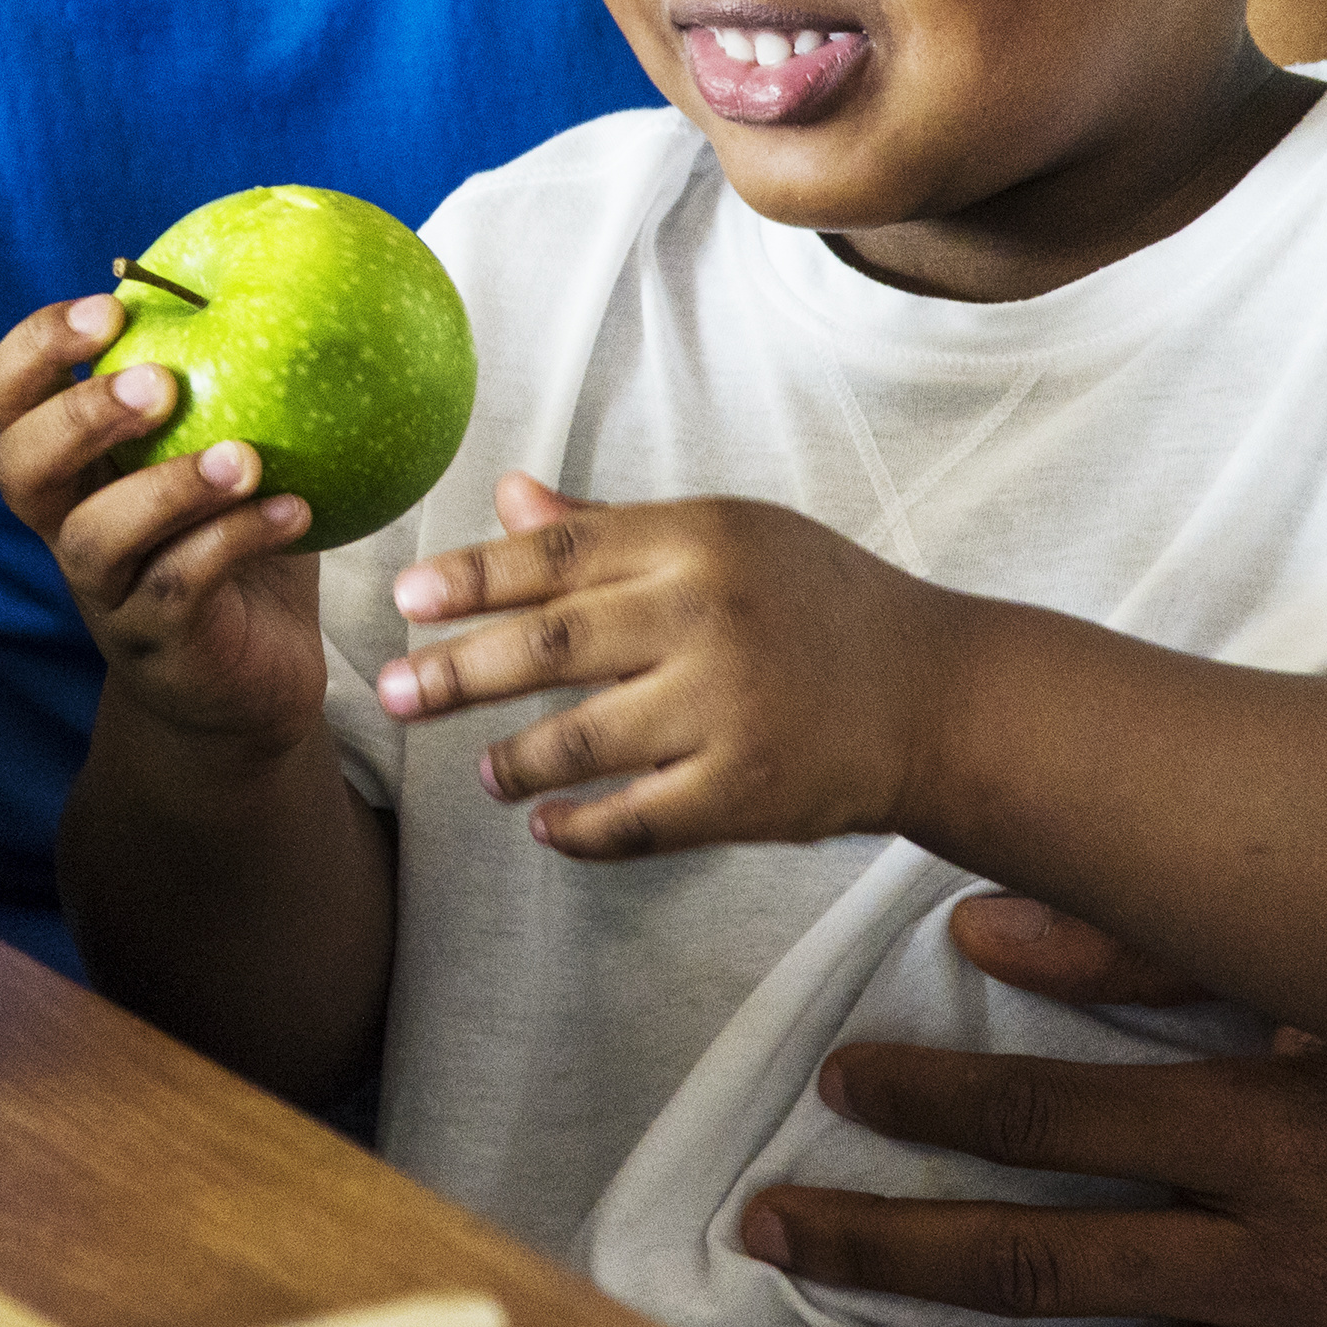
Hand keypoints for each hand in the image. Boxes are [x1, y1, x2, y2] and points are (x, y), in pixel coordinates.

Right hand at [0, 291, 326, 750]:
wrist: (250, 681)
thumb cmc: (239, 545)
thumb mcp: (232, 450)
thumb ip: (237, 382)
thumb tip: (292, 269)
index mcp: (73, 465)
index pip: (9, 395)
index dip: (37, 348)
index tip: (110, 307)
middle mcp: (69, 525)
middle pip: (18, 467)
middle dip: (78, 415)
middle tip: (159, 381)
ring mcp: (106, 592)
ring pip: (96, 537)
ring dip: (168, 488)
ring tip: (245, 459)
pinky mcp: (157, 645)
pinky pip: (180, 588)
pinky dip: (236, 542)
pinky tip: (298, 513)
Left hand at [372, 481, 961, 857]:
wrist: (935, 694)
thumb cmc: (815, 603)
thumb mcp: (727, 538)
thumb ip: (611, 526)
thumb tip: (507, 495)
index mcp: (698, 539)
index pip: (557, 553)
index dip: (471, 577)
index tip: (405, 598)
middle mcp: (708, 616)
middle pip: (551, 645)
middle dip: (456, 671)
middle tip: (391, 693)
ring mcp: (728, 707)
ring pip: (581, 740)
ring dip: (515, 760)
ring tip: (484, 772)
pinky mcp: (748, 791)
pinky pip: (635, 820)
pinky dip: (581, 830)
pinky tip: (547, 828)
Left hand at [756, 891, 1326, 1326]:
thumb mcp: (1323, 966)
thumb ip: (1149, 940)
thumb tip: (980, 916)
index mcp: (1274, 1126)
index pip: (1051, 1119)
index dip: (930, 1098)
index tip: (835, 1082)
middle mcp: (1292, 1256)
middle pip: (1040, 1268)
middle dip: (882, 1250)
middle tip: (768, 1232)